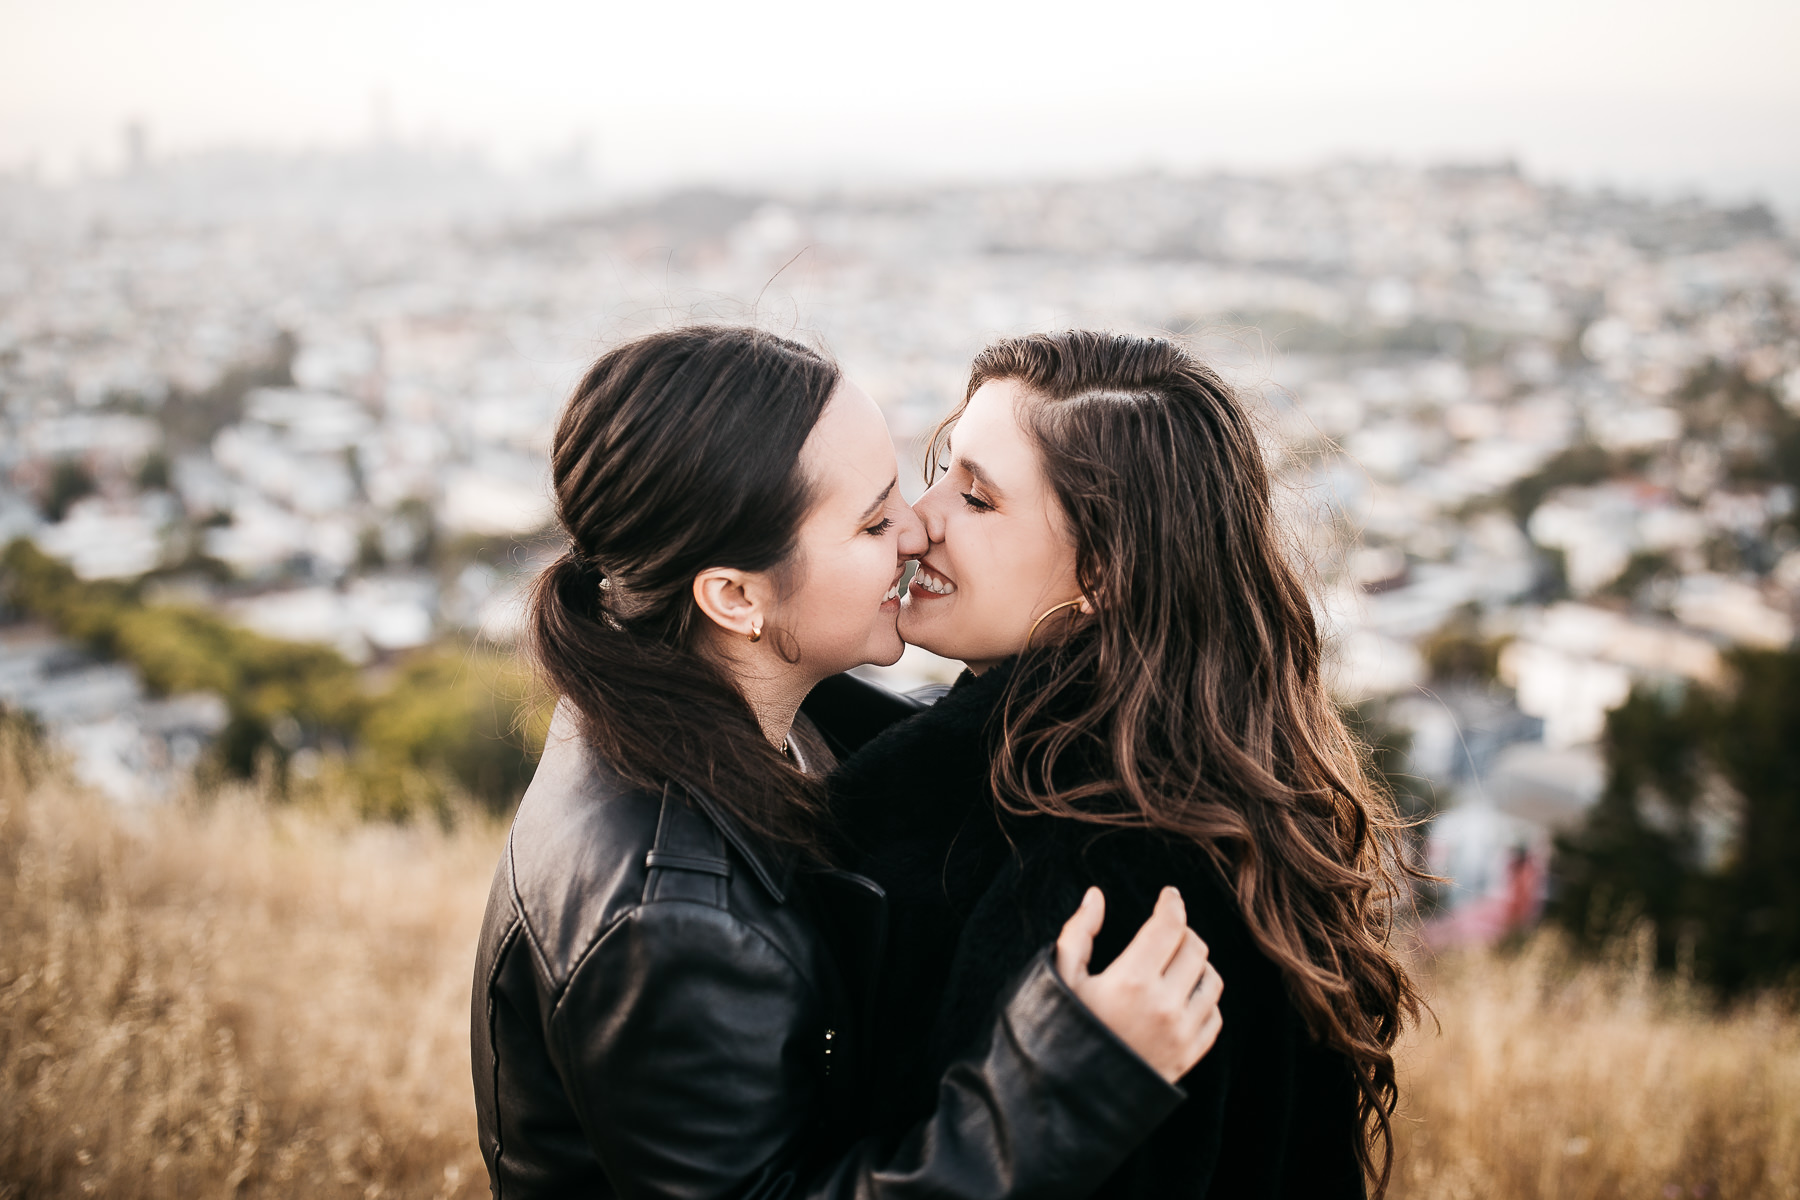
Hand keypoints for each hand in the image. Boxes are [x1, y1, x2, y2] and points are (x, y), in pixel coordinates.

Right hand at [1054, 886, 1223, 1083]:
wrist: (1070, 1098)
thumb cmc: (1061, 1033)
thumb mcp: (1061, 980)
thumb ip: (1079, 933)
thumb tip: (1096, 896)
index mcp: (1132, 980)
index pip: (1169, 926)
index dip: (1172, 903)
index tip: (1169, 895)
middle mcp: (1164, 1005)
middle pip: (1195, 947)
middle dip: (1182, 931)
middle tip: (1166, 929)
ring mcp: (1181, 1034)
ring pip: (1212, 979)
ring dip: (1197, 964)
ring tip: (1175, 962)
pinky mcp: (1189, 1056)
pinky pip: (1214, 1015)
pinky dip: (1204, 999)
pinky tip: (1182, 996)